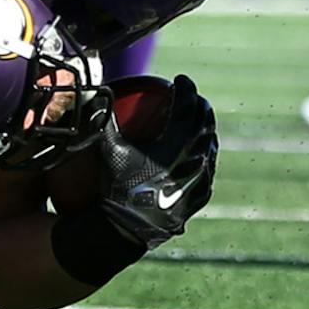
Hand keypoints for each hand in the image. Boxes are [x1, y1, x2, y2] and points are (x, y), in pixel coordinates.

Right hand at [86, 74, 219, 249]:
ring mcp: (201, 176)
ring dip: (206, 128)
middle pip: (205, 121)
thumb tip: (97, 96)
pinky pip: (210, 168)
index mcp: (176, 140)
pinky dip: (207, 154)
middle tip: (191, 96)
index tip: (180, 79)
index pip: (187, 104)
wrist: (130, 229)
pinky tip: (201, 153)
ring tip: (199, 121)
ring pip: (211, 144)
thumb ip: (105, 122)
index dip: (186, 87)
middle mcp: (195, 156)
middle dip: (200, 104)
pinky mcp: (202, 194)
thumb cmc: (119, 188)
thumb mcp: (110, 151)